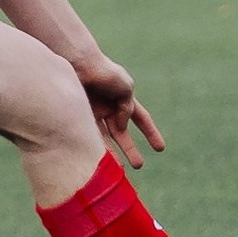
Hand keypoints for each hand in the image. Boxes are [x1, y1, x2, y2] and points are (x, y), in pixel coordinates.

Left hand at [71, 49, 165, 169]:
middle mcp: (108, 107)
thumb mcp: (126, 87)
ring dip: (112, 154)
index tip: (160, 148)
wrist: (77, 65)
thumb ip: (128, 108)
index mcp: (124, 98)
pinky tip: (101, 160)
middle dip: (130, 149)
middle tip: (139, 166)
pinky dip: (96, 148)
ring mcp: (94, 113)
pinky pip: (89, 136)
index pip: (141, 118)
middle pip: (122, 133)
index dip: (151, 133)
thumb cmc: (103, 72)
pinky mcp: (79, 117)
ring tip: (119, 171)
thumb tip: (120, 125)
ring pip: (105, 138)